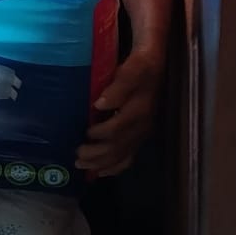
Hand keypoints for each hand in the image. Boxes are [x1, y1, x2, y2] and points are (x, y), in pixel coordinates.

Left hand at [75, 48, 163, 177]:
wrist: (158, 62)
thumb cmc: (142, 62)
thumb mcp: (132, 67)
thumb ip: (119, 87)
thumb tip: (100, 105)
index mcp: (139, 110)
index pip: (117, 129)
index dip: (99, 134)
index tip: (84, 133)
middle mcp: (142, 125)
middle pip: (118, 147)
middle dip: (97, 155)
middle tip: (77, 158)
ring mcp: (143, 132)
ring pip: (123, 155)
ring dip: (103, 163)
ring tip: (83, 167)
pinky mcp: (142, 134)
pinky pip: (130, 156)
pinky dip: (116, 166)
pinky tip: (102, 172)